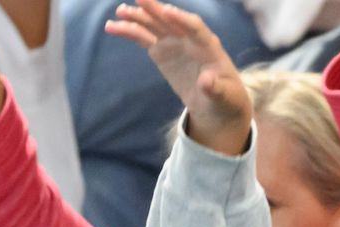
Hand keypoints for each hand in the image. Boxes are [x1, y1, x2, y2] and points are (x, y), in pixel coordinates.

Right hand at [105, 0, 250, 154]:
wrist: (216, 104)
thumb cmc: (227, 98)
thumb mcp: (226, 97)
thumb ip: (216, 89)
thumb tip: (206, 81)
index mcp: (209, 48)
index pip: (196, 28)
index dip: (182, 19)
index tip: (167, 11)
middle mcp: (190, 40)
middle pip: (171, 21)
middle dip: (156, 10)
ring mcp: (174, 43)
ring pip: (154, 26)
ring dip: (138, 18)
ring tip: (120, 12)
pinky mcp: (161, 51)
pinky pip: (143, 37)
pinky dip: (129, 32)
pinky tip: (112, 26)